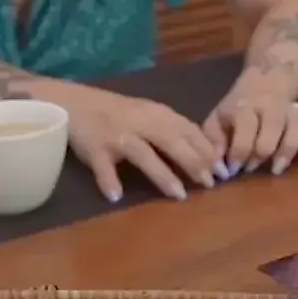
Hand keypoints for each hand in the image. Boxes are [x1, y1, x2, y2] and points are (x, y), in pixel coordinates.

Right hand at [53, 85, 221, 202]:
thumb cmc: (118, 113)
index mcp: (157, 114)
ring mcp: (117, 135)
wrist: (74, 102)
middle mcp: (140, 123)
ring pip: (143, 154)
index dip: (206, 149)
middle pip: (171, 141)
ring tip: (179, 195)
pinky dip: (109, 180)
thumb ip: (173, 130)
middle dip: (193, 162)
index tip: (223, 168)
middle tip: (209, 183)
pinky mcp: (94, 148)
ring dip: (162, 174)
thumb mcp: (149, 114)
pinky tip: (116, 196)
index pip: (188, 130)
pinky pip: (103, 166)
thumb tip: (206, 154)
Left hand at [205, 96, 297, 176]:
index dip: (239, 153)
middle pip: (272, 128)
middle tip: (251, 169)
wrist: (264, 82)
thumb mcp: (217, 119)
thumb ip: (214, 142)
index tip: (233, 170)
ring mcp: (290, 109)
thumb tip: (219, 168)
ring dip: (287, 150)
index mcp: (244, 106)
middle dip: (261, 153)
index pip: (245, 130)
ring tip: (277, 169)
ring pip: (296, 126)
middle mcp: (270, 105)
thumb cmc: (236, 109)